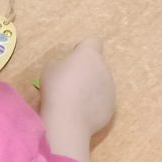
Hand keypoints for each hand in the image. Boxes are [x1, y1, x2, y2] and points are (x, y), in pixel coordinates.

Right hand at [40, 37, 115, 161]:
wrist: (68, 120)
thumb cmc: (56, 88)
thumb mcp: (50, 69)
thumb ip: (63, 64)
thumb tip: (68, 71)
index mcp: (89, 55)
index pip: (93, 41)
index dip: (83, 49)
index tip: (73, 59)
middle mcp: (104, 69)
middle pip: (96, 65)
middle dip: (86, 71)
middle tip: (69, 84)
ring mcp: (110, 89)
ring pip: (100, 84)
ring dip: (90, 88)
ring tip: (74, 101)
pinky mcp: (111, 108)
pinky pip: (101, 102)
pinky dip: (93, 105)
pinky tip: (80, 113)